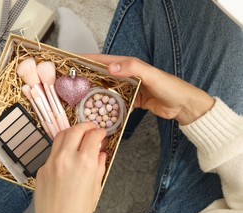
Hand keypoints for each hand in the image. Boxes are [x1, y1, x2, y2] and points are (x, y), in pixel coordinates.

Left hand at [32, 122, 106, 212]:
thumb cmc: (79, 212)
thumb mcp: (95, 188)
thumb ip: (99, 166)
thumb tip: (101, 153)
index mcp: (85, 163)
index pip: (92, 136)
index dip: (99, 132)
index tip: (101, 133)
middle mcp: (67, 158)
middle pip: (75, 130)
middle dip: (85, 126)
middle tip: (91, 129)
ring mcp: (51, 162)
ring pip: (60, 136)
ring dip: (71, 132)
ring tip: (78, 137)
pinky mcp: (42, 168)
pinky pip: (52, 152)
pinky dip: (62, 149)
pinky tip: (67, 157)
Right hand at [83, 54, 214, 124]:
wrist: (183, 105)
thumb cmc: (169, 87)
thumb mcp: (151, 75)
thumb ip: (132, 69)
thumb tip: (110, 68)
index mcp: (129, 65)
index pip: (104, 61)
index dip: (88, 60)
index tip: (73, 60)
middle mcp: (126, 76)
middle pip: (102, 75)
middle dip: (88, 77)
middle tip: (71, 82)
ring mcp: (128, 89)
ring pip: (107, 89)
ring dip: (95, 92)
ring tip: (80, 98)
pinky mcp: (132, 101)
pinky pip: (115, 102)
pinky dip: (107, 105)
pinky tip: (98, 111)